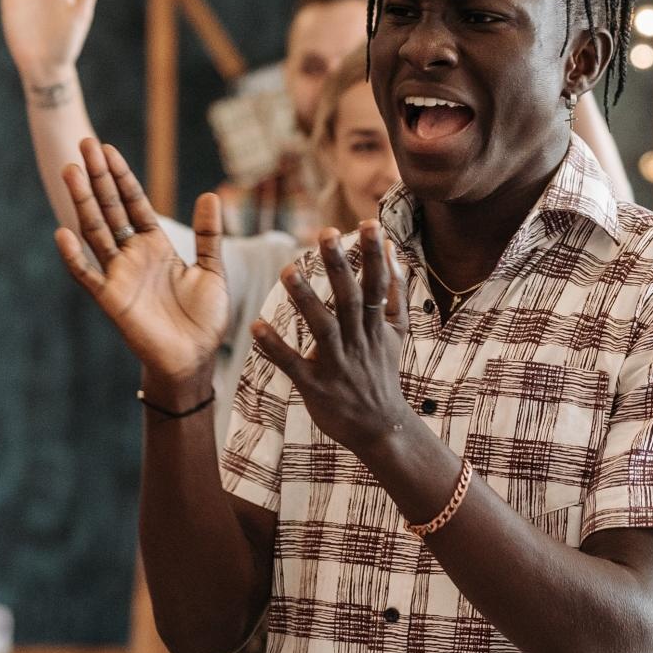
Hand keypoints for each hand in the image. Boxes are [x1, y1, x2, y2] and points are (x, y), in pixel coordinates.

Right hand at [54, 139, 231, 386]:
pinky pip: (87, 274)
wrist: (194, 359)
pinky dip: (74, 256)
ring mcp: (119, 275)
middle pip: (110, 208)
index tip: (109, 149)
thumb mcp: (213, 270)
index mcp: (155, 245)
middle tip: (84, 143)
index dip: (121, 177)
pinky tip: (62, 232)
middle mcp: (132, 255)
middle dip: (98, 177)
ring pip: (95, 231)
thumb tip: (210, 194)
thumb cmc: (203, 318)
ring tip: (70, 171)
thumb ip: (210, 235)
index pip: (134, 203)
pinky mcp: (112, 299)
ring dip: (82, 202)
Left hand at [248, 221, 413, 460]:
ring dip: (305, 300)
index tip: (369, 224)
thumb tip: (394, 251)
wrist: (382, 429)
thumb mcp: (397, 333)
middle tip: (325, 234)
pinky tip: (256, 328)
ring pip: (322, 328)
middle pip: (350, 300)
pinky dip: (276, 348)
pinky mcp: (316, 387)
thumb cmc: (383, 374)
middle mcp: (358, 342)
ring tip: (286, 270)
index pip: (377, 285)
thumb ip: (396, 292)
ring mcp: (338, 365)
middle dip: (338, 267)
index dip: (373, 255)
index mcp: (376, 327)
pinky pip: (294, 365)